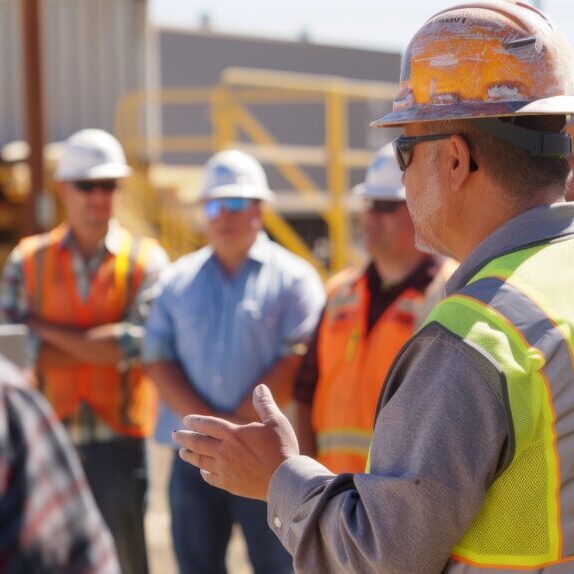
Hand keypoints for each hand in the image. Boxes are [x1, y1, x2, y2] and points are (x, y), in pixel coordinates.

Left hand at [173, 384, 298, 499]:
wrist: (284, 480)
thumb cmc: (282, 448)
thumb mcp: (276, 421)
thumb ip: (265, 404)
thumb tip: (260, 387)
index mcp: (234, 434)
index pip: (209, 425)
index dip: (196, 421)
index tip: (186, 420)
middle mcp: (225, 451)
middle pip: (198, 442)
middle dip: (185, 438)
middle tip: (175, 435)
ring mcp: (226, 469)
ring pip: (201, 461)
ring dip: (190, 455)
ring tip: (182, 453)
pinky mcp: (230, 484)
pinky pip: (211, 477)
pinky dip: (204, 472)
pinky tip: (203, 471)